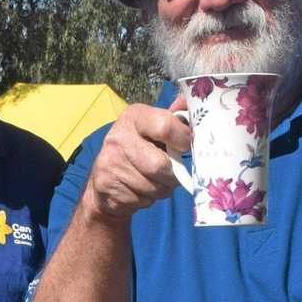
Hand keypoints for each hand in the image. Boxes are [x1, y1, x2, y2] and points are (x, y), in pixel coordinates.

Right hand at [83, 99, 191, 219]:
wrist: (104, 179)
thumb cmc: (140, 149)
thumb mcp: (154, 128)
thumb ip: (176, 118)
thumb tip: (197, 102)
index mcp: (134, 117)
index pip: (165, 125)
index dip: (183, 139)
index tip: (185, 146)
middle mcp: (118, 137)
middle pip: (160, 165)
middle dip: (171, 175)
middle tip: (170, 172)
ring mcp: (110, 162)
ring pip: (154, 187)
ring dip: (161, 189)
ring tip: (153, 180)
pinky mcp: (106, 185)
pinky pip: (142, 199)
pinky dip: (147, 199)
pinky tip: (139, 190)